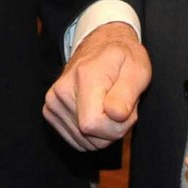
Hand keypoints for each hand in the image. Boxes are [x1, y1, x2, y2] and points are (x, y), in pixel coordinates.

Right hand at [43, 22, 150, 151]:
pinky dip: (92, 132)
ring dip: (104, 130)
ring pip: (86, 141)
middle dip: (113, 128)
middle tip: (119, 103)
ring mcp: (52, 102)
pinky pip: (78, 140)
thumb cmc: (122, 58)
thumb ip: (127, 94)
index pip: (93, 124)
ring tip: (108, 104)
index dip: (117, 126)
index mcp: (84, 77)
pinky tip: (96, 110)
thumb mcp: (137, 70)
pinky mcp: (50, 111)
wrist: (100, 45)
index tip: (127, 109)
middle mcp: (61, 90)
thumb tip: (115, 115)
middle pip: (90, 136)